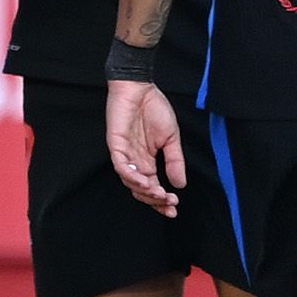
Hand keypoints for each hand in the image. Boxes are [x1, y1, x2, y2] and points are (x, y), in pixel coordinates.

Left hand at [105, 77, 182, 216]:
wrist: (141, 87)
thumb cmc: (154, 108)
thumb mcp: (171, 138)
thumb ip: (175, 161)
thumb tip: (181, 184)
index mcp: (147, 161)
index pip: (152, 187)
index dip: (161, 201)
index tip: (174, 209)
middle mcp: (134, 161)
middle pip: (140, 190)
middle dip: (155, 200)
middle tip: (169, 203)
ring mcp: (124, 153)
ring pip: (129, 181)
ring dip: (144, 191)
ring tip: (159, 193)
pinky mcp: (116, 144)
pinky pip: (120, 165)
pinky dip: (131, 175)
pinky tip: (144, 181)